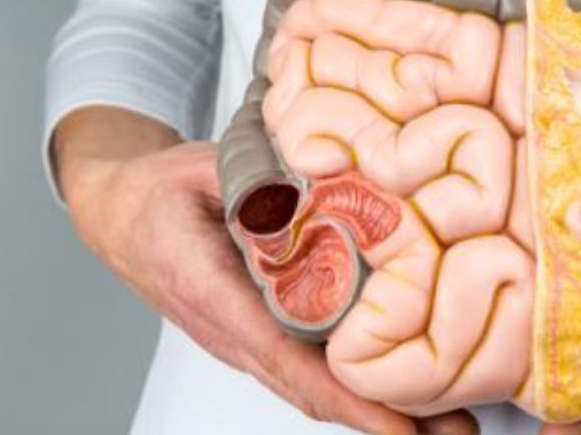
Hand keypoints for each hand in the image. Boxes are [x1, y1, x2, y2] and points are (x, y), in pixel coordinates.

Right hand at [56, 108, 476, 434]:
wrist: (119, 213)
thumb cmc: (159, 193)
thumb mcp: (203, 170)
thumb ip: (260, 180)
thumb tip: (326, 182)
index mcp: (213, 294)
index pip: (287, 357)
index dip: (348, 396)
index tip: (400, 428)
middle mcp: (233, 334)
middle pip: (314, 391)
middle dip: (387, 419)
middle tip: (461, 431)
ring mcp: (247, 342)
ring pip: (317, 388)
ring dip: (382, 410)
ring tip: (452, 424)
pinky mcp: (260, 336)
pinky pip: (311, 369)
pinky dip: (360, 388)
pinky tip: (408, 390)